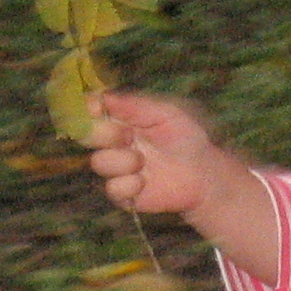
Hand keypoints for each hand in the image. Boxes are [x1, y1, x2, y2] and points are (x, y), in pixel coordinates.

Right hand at [86, 90, 227, 216]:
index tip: (95, 108)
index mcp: (121, 120)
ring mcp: (117, 169)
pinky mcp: (123, 194)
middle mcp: (114, 143)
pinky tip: (145, 181)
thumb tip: (102, 96)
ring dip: (123, 160)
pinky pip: (112, 188)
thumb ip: (134, 105)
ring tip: (144, 161)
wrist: (204, 174)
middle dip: (103, 134)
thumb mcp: (166, 113)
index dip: (88, 108)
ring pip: (99, 162)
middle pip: (86, 135)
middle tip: (128, 135)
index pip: (91, 111)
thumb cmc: (187, 138)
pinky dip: (129, 185)